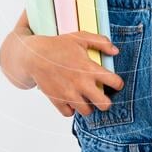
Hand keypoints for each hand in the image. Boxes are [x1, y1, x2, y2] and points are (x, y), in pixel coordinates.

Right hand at [9, 10, 124, 117]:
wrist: (33, 55)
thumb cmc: (58, 45)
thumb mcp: (80, 38)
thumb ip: (101, 42)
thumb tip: (116, 51)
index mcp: (90, 69)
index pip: (115, 83)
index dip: (118, 84)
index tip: (115, 83)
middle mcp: (81, 84)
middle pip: (104, 105)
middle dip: (106, 102)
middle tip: (102, 97)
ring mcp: (69, 94)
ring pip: (87, 112)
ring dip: (88, 106)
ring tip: (86, 99)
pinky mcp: (57, 100)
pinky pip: (69, 114)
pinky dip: (71, 109)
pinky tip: (71, 100)